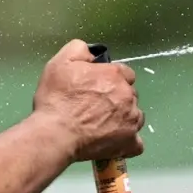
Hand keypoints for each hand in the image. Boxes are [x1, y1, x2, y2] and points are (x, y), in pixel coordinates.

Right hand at [31, 39, 144, 162]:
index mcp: (114, 75)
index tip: (98, 87)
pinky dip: (128, 142)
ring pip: (136, 117)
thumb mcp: (60, 62)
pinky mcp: (129, 142)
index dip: (111, 79)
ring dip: (124, 119)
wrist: (55, 133)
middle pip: (130, 94)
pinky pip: (136, 143)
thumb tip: (92, 52)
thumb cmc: (56, 98)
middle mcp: (128, 96)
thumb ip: (79, 50)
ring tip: (105, 126)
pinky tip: (115, 142)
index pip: (124, 73)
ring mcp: (131, 121)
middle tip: (97, 107)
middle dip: (118, 98)